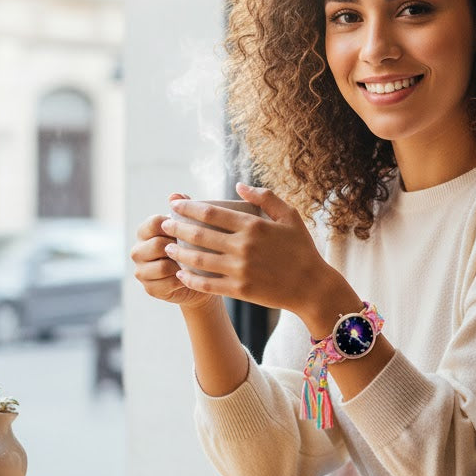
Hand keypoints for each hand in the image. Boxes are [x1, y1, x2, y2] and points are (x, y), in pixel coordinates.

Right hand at [130, 193, 218, 310]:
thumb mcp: (193, 228)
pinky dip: (181, 280)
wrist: (201, 279)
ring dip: (180, 265)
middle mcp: (138, 251)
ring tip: (194, 263)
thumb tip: (175, 194)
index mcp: (145, 232)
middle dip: (178, 247)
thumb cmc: (196, 247)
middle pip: (156, 245)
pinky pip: (166, 283)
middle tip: (197, 249)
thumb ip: (184, 210)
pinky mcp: (150, 289)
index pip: (154, 223)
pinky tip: (191, 277)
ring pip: (161, 266)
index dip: (173, 226)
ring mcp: (141, 271)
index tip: (190, 228)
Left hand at [159, 184, 345, 320]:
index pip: (211, 213)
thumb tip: (239, 186)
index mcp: (254, 226)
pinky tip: (181, 273)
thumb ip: (266, 197)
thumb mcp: (290, 216)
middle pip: (200, 235)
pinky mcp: (240, 290)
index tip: (175, 204)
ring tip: (168, 248)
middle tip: (164, 224)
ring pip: (199, 260)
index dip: (188, 207)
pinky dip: (190, 279)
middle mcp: (243, 247)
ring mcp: (240, 270)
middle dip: (177, 228)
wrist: (311, 286)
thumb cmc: (302, 249)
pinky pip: (208, 284)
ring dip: (179, 253)